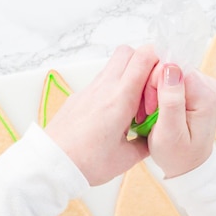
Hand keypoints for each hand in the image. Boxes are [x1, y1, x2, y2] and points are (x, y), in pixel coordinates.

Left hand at [45, 45, 157, 185]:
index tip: (164, 85)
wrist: (51, 163)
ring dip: (129, 76)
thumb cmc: (86, 162)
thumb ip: (146, 143)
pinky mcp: (79, 96)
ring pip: (114, 64)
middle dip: (145, 64)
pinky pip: (102, 80)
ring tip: (132, 106)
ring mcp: (90, 89)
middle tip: (149, 90)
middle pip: (129, 52)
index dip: (161, 64)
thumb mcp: (126, 158)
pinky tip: (114, 115)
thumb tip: (155, 136)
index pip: (145, 57)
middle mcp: (105, 87)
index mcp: (120, 98)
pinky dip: (114, 87)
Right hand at [147, 63, 215, 177]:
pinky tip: (157, 109)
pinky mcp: (194, 87)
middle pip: (170, 66)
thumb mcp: (170, 133)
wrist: (189, 165)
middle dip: (152, 86)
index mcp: (205, 95)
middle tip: (148, 112)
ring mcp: (202, 84)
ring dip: (153, 89)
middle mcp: (207, 85)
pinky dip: (158, 91)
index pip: (173, 67)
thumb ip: (171, 100)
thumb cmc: (179, 155)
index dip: (153, 83)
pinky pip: (170, 77)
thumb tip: (170, 68)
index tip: (149, 108)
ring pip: (167, 70)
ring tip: (151, 113)